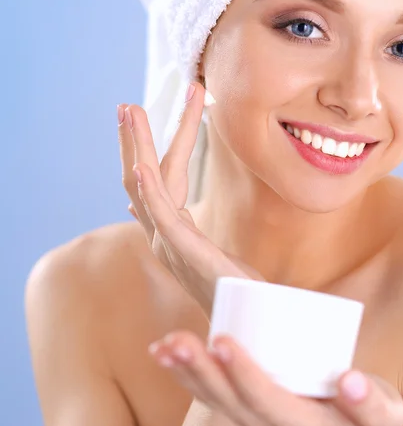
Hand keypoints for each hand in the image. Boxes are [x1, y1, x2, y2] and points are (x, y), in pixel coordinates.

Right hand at [118, 82, 264, 318]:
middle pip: (142, 178)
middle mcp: (164, 235)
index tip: (143, 117)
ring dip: (138, 148)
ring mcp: (170, 245)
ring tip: (129, 111)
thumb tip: (151, 209)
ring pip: (146, 187)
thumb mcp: (207, 251)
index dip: (150, 146)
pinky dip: (149, 191)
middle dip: (135, 139)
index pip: (157, 179)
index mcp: (172, 230)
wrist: (251, 321)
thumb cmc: (235, 289)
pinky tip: (140, 166)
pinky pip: (162, 217)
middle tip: (127, 104)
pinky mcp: (184, 253)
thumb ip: (181, 228)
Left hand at [149, 330, 402, 425]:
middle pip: (231, 403)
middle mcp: (270, 425)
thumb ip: (374, 403)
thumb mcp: (384, 411)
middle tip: (179, 341)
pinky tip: (162, 351)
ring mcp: (251, 416)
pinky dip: (184, 373)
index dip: (246, 376)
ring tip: (163, 346)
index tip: (225, 341)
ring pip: (214, 399)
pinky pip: (208, 392)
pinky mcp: (240, 403)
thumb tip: (351, 380)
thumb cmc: (363, 411)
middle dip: (203, 371)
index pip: (271, 404)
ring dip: (186, 372)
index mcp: (305, 423)